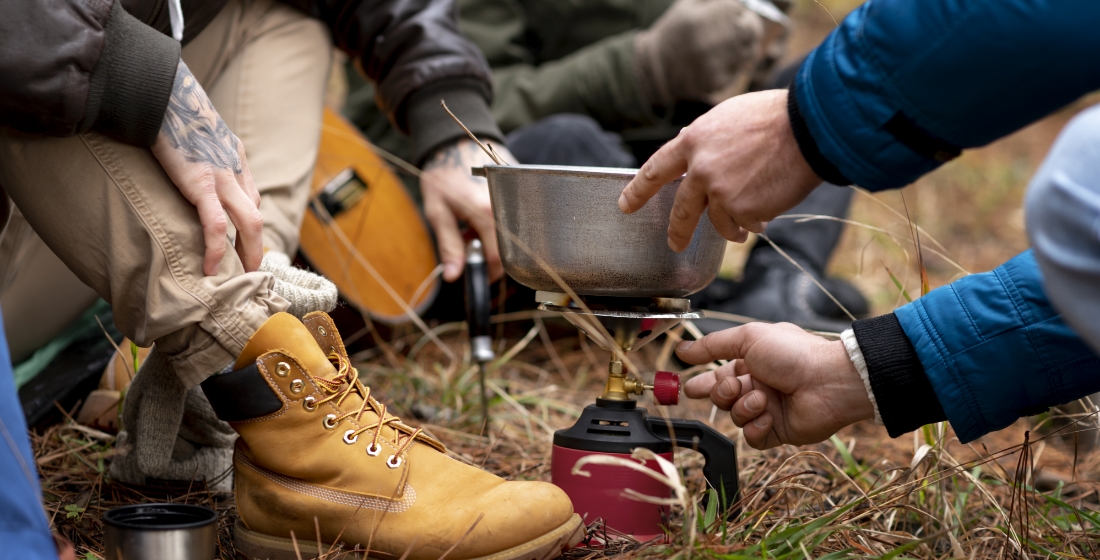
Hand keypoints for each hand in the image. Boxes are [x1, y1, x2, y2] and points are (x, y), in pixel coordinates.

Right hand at [152, 60, 261, 275]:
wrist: (161, 92)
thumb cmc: (169, 109)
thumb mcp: (193, 132)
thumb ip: (199, 151)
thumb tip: (185, 163)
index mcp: (234, 156)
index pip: (250, 197)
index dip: (249, 224)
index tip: (245, 244)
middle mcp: (235, 168)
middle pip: (256, 215)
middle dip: (256, 246)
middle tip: (251, 271)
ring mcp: (222, 177)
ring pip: (249, 223)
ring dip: (248, 253)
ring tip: (242, 277)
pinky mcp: (201, 183)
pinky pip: (216, 224)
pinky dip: (218, 249)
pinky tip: (212, 267)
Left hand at [421, 139, 515, 281]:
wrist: (453, 144)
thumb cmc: (443, 176)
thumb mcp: (438, 213)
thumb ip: (449, 246)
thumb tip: (453, 276)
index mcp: (487, 212)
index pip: (499, 257)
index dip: (490, 272)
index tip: (478, 274)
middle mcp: (508, 205)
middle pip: (509, 248)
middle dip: (490, 254)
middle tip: (469, 243)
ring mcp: (517, 197)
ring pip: (513, 234)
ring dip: (493, 239)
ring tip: (472, 227)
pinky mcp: (520, 191)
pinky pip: (515, 218)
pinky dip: (499, 224)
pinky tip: (481, 215)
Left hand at [618, 89, 820, 251]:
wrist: (808, 128)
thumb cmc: (774, 117)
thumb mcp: (727, 117)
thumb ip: (706, 141)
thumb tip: (691, 152)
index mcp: (693, 141)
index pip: (656, 169)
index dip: (638, 190)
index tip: (625, 205)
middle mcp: (701, 169)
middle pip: (681, 211)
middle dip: (677, 232)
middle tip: (674, 243)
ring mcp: (721, 193)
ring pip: (718, 222)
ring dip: (733, 225)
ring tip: (750, 219)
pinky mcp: (743, 211)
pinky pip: (745, 225)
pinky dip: (755, 223)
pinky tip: (768, 209)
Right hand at [634, 0, 764, 106]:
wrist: (656, 69)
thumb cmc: (675, 32)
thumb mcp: (687, 6)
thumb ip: (713, 0)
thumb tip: (740, 2)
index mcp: (699, 20)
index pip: (738, 9)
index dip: (738, 9)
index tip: (734, 13)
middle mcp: (707, 42)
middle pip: (750, 29)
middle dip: (749, 25)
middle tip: (741, 27)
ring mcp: (713, 64)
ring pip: (748, 50)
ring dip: (743, 45)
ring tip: (729, 44)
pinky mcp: (716, 81)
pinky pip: (738, 68)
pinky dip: (734, 63)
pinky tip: (720, 61)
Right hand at [678, 323, 872, 448]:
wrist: (828, 381)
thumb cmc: (793, 354)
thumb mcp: (748, 338)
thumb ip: (712, 345)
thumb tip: (682, 349)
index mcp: (751, 363)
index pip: (717, 375)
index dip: (701, 382)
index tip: (688, 388)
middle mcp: (757, 386)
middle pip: (721, 398)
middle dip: (722, 393)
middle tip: (734, 388)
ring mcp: (767, 409)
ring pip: (735, 417)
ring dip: (744, 407)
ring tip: (763, 398)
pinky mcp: (777, 432)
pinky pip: (752, 437)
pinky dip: (756, 427)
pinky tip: (768, 416)